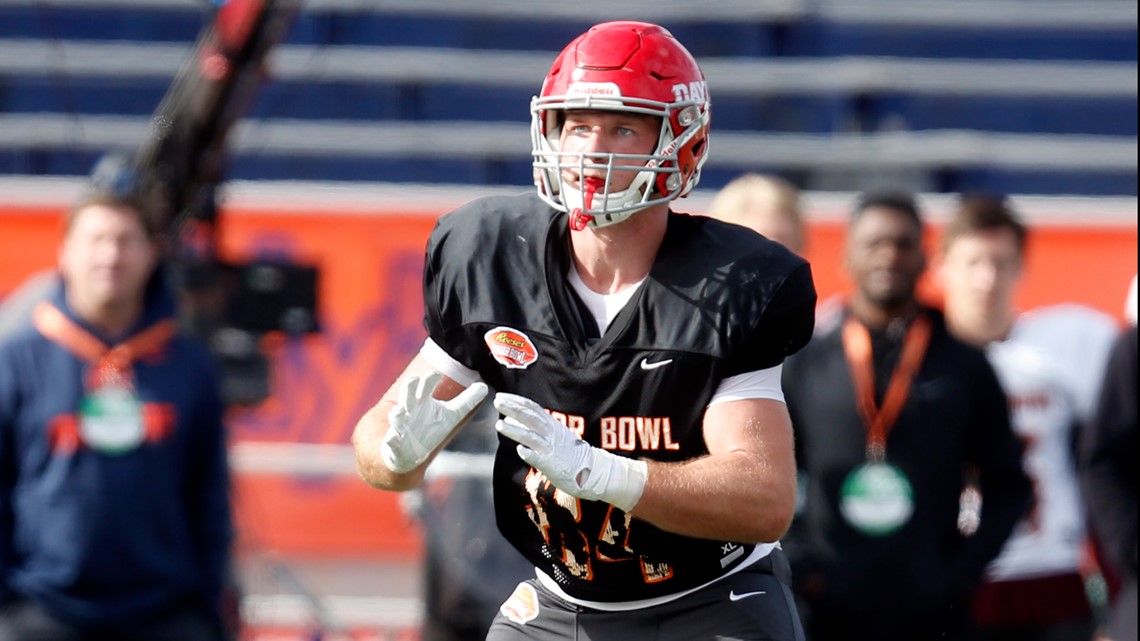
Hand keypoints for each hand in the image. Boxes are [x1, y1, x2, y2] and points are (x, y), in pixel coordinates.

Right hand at [380, 372, 487, 473]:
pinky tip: (393, 438)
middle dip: (411, 386)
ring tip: (399, 411)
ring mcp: (401, 425)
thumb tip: (484, 386)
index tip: (436, 373)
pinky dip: (392, 438)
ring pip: (396, 414)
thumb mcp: (451, 415)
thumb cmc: (430, 429)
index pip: (426, 384)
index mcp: (423, 400)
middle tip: (415, 379)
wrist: (409, 454)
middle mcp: (410, 409)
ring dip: (397, 412)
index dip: (430, 378)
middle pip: (408, 392)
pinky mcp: (394, 441)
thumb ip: (467, 401)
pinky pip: (391, 439)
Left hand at [494, 393, 646, 511]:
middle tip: (497, 401)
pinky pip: (540, 459)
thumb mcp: (554, 433)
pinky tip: (519, 451)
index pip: (532, 408)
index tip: (501, 395)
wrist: (592, 470)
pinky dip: (530, 454)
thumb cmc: (569, 453)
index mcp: (551, 425)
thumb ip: (535, 426)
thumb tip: (511, 417)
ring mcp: (552, 448)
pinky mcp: (553, 465)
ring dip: (516, 430)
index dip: (516, 401)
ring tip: (500, 425)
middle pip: (530, 418)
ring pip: (532, 436)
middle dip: (513, 409)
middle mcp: (551, 434)